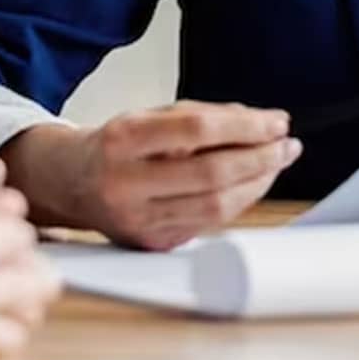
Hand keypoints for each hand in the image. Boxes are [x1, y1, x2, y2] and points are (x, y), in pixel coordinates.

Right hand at [2, 101, 300, 251]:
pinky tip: (252, 185)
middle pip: (211, 174)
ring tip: (277, 163)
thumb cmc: (116, 145)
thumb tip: (256, 121)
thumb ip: (198, 116)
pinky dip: (237, 203)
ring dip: (257, 184)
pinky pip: (207, 225)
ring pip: (215, 207)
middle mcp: (126, 183)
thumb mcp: (146, 116)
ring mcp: (138, 220)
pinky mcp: (152, 243)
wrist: (70, 182)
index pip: (196, 130)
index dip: (244, 126)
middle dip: (260, 158)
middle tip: (288, 145)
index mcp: (123, 139)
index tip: (277, 121)